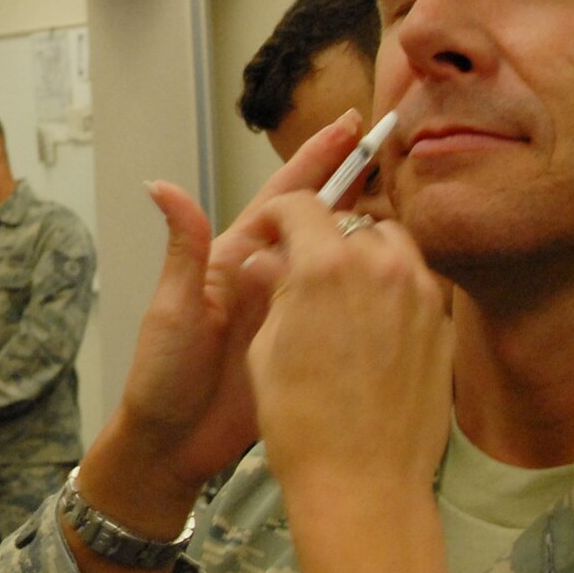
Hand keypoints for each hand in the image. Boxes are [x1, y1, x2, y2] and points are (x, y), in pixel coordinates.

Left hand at [100, 112, 366, 502]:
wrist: (172, 445)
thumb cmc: (162, 376)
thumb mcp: (173, 309)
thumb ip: (182, 249)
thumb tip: (160, 185)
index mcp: (234, 260)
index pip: (282, 199)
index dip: (317, 161)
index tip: (350, 127)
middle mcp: (265, 279)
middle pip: (318, 222)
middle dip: (354, 184)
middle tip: (395, 150)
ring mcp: (288, 313)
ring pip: (335, 264)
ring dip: (368, 233)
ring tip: (412, 204)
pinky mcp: (304, 348)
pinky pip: (340, 311)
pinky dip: (368, 290)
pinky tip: (401, 276)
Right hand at [244, 197, 454, 572]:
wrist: (363, 484)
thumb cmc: (303, 426)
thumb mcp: (266, 350)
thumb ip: (273, 291)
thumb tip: (267, 262)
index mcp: (327, 265)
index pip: (301, 205)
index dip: (279, 214)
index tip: (272, 229)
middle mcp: (382, 267)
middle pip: (351, 221)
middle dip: (324, 234)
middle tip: (303, 265)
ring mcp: (422, 294)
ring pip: (392, 244)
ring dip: (365, 254)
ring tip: (342, 291)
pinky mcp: (443, 325)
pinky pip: (416, 285)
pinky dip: (392, 289)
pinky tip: (371, 328)